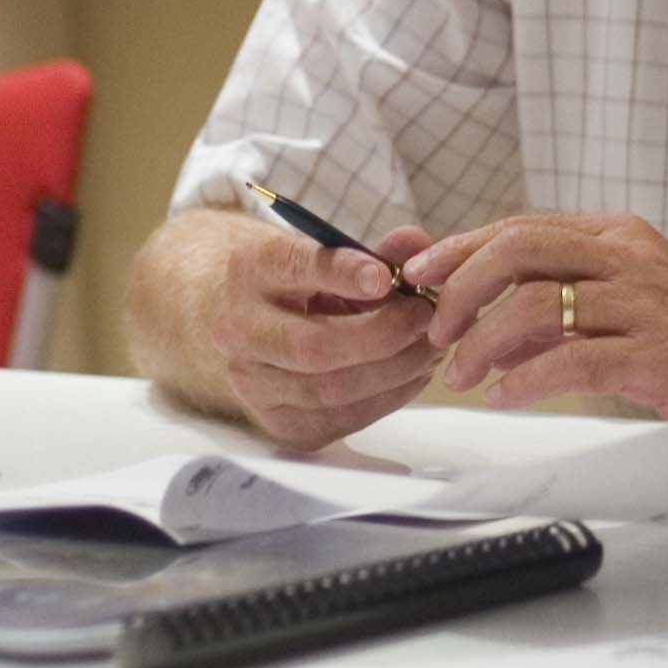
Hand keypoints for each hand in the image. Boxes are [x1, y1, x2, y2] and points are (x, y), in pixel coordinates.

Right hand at [202, 221, 441, 452]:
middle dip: (382, 334)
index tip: (386, 276)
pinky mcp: (278, 423)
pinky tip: (412, 374)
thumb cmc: (294, 284)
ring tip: (428, 347)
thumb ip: (373, 252)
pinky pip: (339, 419)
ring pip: (327, 390)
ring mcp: (252, 384)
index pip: (291, 267)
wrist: (245, 321)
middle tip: (425, 316)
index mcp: (248, 271)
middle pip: (311, 346)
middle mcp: (239, 330)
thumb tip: (415, 244)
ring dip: (393, 370)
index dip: (341, 272)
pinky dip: (386, 398)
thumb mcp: (324, 254)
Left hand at [405, 213, 667, 416]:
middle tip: (436, 329)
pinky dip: (528, 379)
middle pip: (521, 250)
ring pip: (540, 304)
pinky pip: (574, 359)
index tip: (420, 272)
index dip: (462, 248)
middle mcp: (627, 258)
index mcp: (616, 235)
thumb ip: (561, 305)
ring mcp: (644, 303)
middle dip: (463, 288)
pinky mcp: (656, 353)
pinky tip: (506, 395)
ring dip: (485, 341)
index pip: (521, 227)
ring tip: (463, 373)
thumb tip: (488, 326)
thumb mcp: (627, 298)